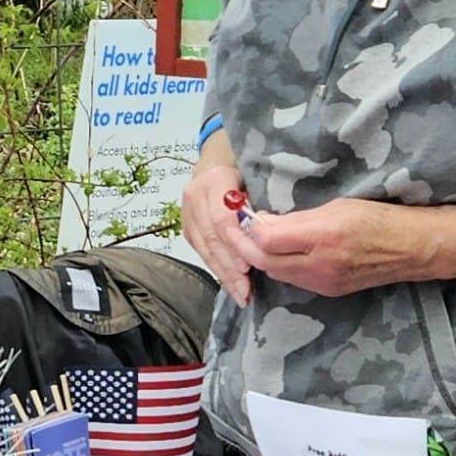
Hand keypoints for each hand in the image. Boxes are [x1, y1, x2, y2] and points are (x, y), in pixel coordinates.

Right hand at [180, 148, 251, 306]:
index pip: (222, 219)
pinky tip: (228, 284)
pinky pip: (200, 250)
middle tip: (246, 291)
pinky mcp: (186, 226)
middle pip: (213, 238)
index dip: (235, 244)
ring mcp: (187, 212)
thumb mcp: (254, 178)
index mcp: (215, 180)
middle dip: (230, 268)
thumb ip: (258, 202)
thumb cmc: (243, 170)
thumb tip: (269, 232)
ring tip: (240, 294)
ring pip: (205, 248)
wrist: (215, 161)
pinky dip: (216, 268)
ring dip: (223, 274)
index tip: (249, 266)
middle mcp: (195, 196)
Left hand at [234, 197, 455, 295]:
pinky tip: (275, 250)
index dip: (245, 227)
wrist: (414, 248)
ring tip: (249, 236)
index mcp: (323, 237)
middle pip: (264, 261)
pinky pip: (292, 279)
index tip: (239, 212)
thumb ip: (298, 217)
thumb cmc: (380, 217)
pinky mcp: (329, 290)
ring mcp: (324, 282)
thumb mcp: (339, 205)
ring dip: (258, 256)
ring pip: (275, 273)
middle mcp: (320, 265)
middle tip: (233, 226)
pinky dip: (277, 264)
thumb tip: (263, 221)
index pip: (266, 239)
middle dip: (242, 245)